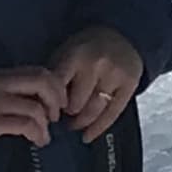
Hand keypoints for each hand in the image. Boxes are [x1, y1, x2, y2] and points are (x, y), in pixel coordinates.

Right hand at [0, 66, 68, 162]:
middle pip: (41, 81)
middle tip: (55, 118)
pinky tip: (35, 141)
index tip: (60, 105)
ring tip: (42, 137)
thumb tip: (48, 102)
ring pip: (35, 106)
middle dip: (56, 100)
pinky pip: (24, 124)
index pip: (39, 71)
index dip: (57, 87)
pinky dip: (37, 134)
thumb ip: (16, 96)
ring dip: (45, 125)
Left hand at [50, 26, 144, 142]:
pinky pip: (113, 114)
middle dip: (67, 112)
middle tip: (60, 118)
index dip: (50, 103)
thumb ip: (55, 75)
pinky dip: (98, 128)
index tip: (46, 111)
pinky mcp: (130, 85)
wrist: (122, 35)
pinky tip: (88, 135)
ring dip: (81, 122)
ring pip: (95, 110)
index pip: (58, 86)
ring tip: (73, 125)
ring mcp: (115, 76)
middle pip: (77, 103)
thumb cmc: (87, 48)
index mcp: (76, 55)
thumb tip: (41, 104)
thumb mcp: (66, 52)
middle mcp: (97, 65)